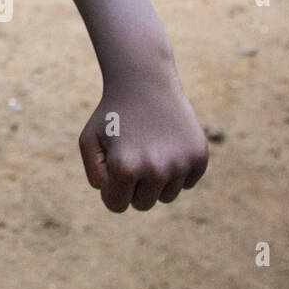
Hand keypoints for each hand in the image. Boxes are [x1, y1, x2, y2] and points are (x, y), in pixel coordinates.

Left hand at [79, 78, 208, 211]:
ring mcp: (181, 165)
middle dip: (133, 187)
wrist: (145, 83)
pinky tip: (167, 144)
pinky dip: (176, 170)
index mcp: (126, 168)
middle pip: (142, 204)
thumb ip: (95, 175)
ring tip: (149, 148)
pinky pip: (186, 183)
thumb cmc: (113, 114)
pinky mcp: (199, 158)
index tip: (111, 169)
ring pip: (165, 196)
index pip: (116, 206)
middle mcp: (157, 170)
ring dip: (156, 180)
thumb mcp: (89, 140)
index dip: (111, 190)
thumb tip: (115, 199)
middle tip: (131, 155)